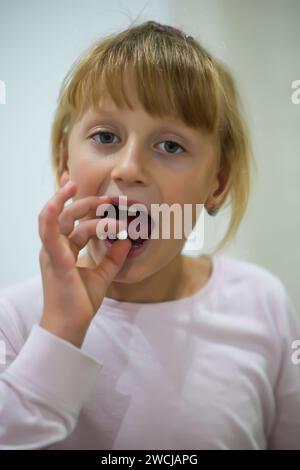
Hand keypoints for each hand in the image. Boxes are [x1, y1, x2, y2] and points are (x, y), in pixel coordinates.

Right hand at [38, 180, 131, 346]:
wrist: (71, 324)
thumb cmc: (81, 301)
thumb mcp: (103, 274)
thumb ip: (114, 257)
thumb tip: (127, 239)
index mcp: (64, 249)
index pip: (77, 223)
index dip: (92, 211)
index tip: (110, 203)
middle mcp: (56, 247)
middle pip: (69, 216)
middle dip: (89, 203)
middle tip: (111, 198)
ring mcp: (52, 252)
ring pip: (59, 218)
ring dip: (68, 200)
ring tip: (77, 185)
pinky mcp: (54, 259)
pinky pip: (48, 232)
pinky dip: (52, 214)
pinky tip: (60, 201)